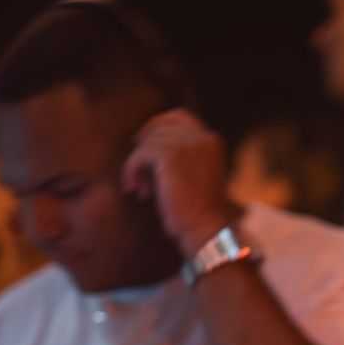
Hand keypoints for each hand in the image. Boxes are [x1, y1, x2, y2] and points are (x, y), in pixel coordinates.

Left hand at [121, 109, 233, 256]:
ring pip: (148, 141)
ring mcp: (186, 144)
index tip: (144, 142)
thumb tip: (148, 145)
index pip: (180, 117)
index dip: (158, 125)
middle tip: (135, 164)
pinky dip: (132, 171)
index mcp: (212, 141)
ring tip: (141, 188)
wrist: (206, 228)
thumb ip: (183, 156)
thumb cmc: (200, 211)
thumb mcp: (197, 175)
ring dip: (138, 164)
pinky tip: (134, 189)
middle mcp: (202, 137)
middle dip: (145, 141)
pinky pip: (140, 154)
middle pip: (161, 124)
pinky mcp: (169, 156)